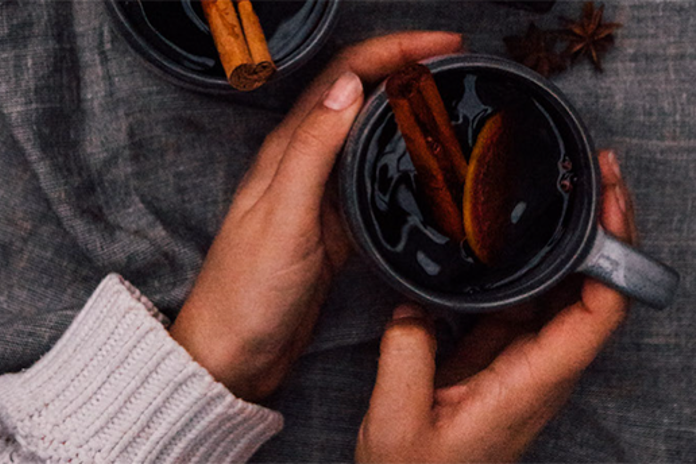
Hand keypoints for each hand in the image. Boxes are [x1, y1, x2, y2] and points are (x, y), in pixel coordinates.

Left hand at [169, 32, 464, 400]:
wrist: (237, 350)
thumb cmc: (247, 290)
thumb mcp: (284, 215)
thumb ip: (313, 150)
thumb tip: (348, 86)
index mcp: (287, 150)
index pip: (342, 77)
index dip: (391, 51)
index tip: (441, 45)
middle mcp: (304, 163)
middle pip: (358, 96)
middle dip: (404, 68)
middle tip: (455, 64)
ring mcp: (321, 194)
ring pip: (367, 135)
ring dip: (405, 110)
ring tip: (448, 101)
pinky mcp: (334, 226)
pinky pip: (370, 180)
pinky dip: (400, 161)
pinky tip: (424, 165)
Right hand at [356, 150, 635, 462]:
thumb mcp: (396, 421)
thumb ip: (404, 355)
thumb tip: (413, 304)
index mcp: (529, 386)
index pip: (599, 315)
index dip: (614, 256)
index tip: (608, 204)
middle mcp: (539, 370)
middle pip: (596, 292)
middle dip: (606, 229)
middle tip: (596, 174)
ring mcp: (522, 362)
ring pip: (563, 293)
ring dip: (573, 242)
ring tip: (565, 191)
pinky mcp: (499, 357)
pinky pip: (525, 303)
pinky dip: (532, 265)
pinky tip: (517, 237)